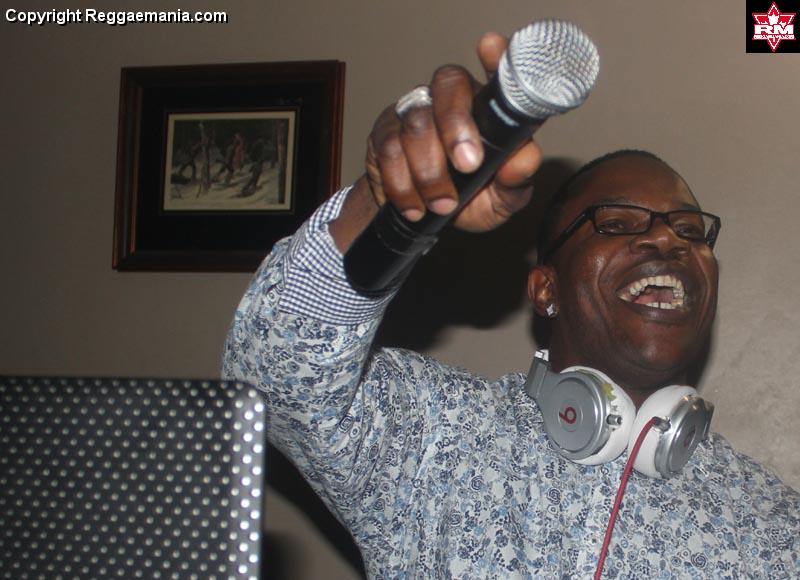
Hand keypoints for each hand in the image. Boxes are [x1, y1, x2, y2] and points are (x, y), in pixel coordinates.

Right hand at [366, 32, 541, 232]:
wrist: (430, 220)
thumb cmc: (473, 198)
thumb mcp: (503, 197)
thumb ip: (517, 179)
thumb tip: (524, 160)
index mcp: (488, 106)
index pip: (496, 70)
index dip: (495, 56)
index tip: (491, 46)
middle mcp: (451, 98)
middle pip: (448, 84)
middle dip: (457, 125)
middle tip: (468, 165)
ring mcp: (415, 110)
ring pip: (417, 123)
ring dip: (430, 171)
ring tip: (442, 204)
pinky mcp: (385, 131)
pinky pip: (389, 149)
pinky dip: (403, 184)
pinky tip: (415, 206)